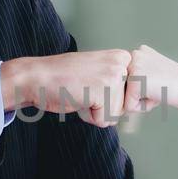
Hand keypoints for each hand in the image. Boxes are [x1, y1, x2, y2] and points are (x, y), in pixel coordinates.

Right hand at [2, 50, 130, 127]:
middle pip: (126, 106)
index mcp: (122, 58)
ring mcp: (114, 75)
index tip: (93, 85)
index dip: (110, 99)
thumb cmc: (64, 79)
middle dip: (104, 106)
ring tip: (81, 92)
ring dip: (96, 111)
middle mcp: (122, 63)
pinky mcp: (104, 90)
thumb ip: (118, 83)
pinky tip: (78, 98)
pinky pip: (104, 120)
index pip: (131, 96)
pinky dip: (89, 116)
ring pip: (116, 114)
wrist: (37, 77)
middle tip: (85, 89)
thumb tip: (140, 104)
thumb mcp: (99, 73)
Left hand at [124, 44, 177, 113]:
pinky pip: (129, 107)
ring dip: (141, 101)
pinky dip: (144, 108)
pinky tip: (159, 96)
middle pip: (123, 89)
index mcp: (138, 52)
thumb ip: (140, 74)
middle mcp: (133, 55)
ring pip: (124, 98)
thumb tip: (118, 88)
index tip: (160, 83)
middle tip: (160, 87)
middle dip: (140, 95)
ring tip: (159, 91)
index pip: (126, 81)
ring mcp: (133, 67)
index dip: (142, 90)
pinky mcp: (135, 83)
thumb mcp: (156, 72)